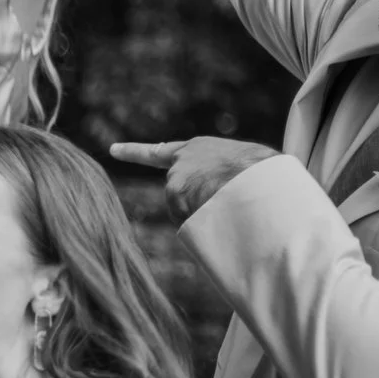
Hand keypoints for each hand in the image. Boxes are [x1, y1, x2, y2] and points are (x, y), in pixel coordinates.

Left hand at [110, 137, 278, 220]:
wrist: (261, 174)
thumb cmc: (265, 170)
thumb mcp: (246, 163)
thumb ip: (227, 174)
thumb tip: (237, 197)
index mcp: (197, 149)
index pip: (159, 152)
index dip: (134, 152)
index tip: (113, 149)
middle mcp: (181, 162)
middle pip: (180, 195)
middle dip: (195, 205)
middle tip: (225, 205)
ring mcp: (175, 179)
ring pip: (183, 211)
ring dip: (202, 217)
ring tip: (229, 207)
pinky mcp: (176, 195)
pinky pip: (186, 224)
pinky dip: (200, 228)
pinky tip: (220, 218)